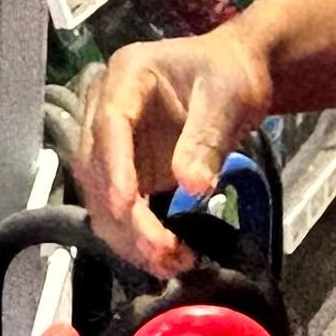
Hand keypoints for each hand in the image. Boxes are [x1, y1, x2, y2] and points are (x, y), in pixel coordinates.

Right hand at [73, 29, 273, 279]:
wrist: (237, 74)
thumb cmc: (232, 74)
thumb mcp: (227, 97)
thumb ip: (205, 140)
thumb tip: (192, 187)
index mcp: (127, 74)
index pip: (110, 123)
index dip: (115, 167)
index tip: (128, 207)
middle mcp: (105, 107)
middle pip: (98, 167)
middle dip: (125, 215)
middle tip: (163, 250)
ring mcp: (112, 143)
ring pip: (101, 195)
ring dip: (128, 234)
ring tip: (170, 261)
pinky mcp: (125, 170)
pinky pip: (119, 209)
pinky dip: (137, 237)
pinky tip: (165, 257)